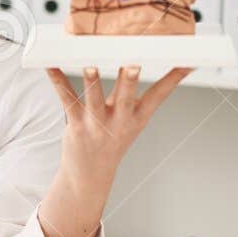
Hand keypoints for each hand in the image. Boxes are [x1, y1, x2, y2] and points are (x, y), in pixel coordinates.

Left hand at [47, 65, 191, 192]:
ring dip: (92, 82)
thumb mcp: (131, 120)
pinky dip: (58, 81)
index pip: (159, 96)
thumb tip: (138, 66)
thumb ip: (133, 93)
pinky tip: (50, 65)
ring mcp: (96, 124)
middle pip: (125, 98)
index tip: (187, 62)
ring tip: (90, 65)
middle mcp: (118, 121)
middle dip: (129, 81)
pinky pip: (66, 100)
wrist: (90, 174)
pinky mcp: (76, 125)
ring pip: (94, 99)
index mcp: (136, 118)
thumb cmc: (111, 140)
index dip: (174, 79)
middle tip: (133, 64)